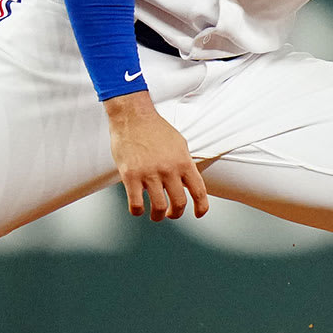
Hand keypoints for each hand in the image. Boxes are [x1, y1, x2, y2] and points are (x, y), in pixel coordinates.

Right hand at [104, 92, 208, 220]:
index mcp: (184, 162)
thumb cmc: (156, 129)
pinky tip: (138, 209)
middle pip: (179, 203)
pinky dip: (138, 212)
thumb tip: (189, 180)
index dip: (201, 207)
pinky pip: (136, 204)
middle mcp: (169, 170)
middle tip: (171, 214)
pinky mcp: (130, 176)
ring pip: (158, 207)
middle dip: (176, 213)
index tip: (199, 214)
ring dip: (158, 216)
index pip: (199, 191)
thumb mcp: (179, 144)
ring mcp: (149, 174)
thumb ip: (185, 163)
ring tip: (156, 215)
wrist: (133, 116)